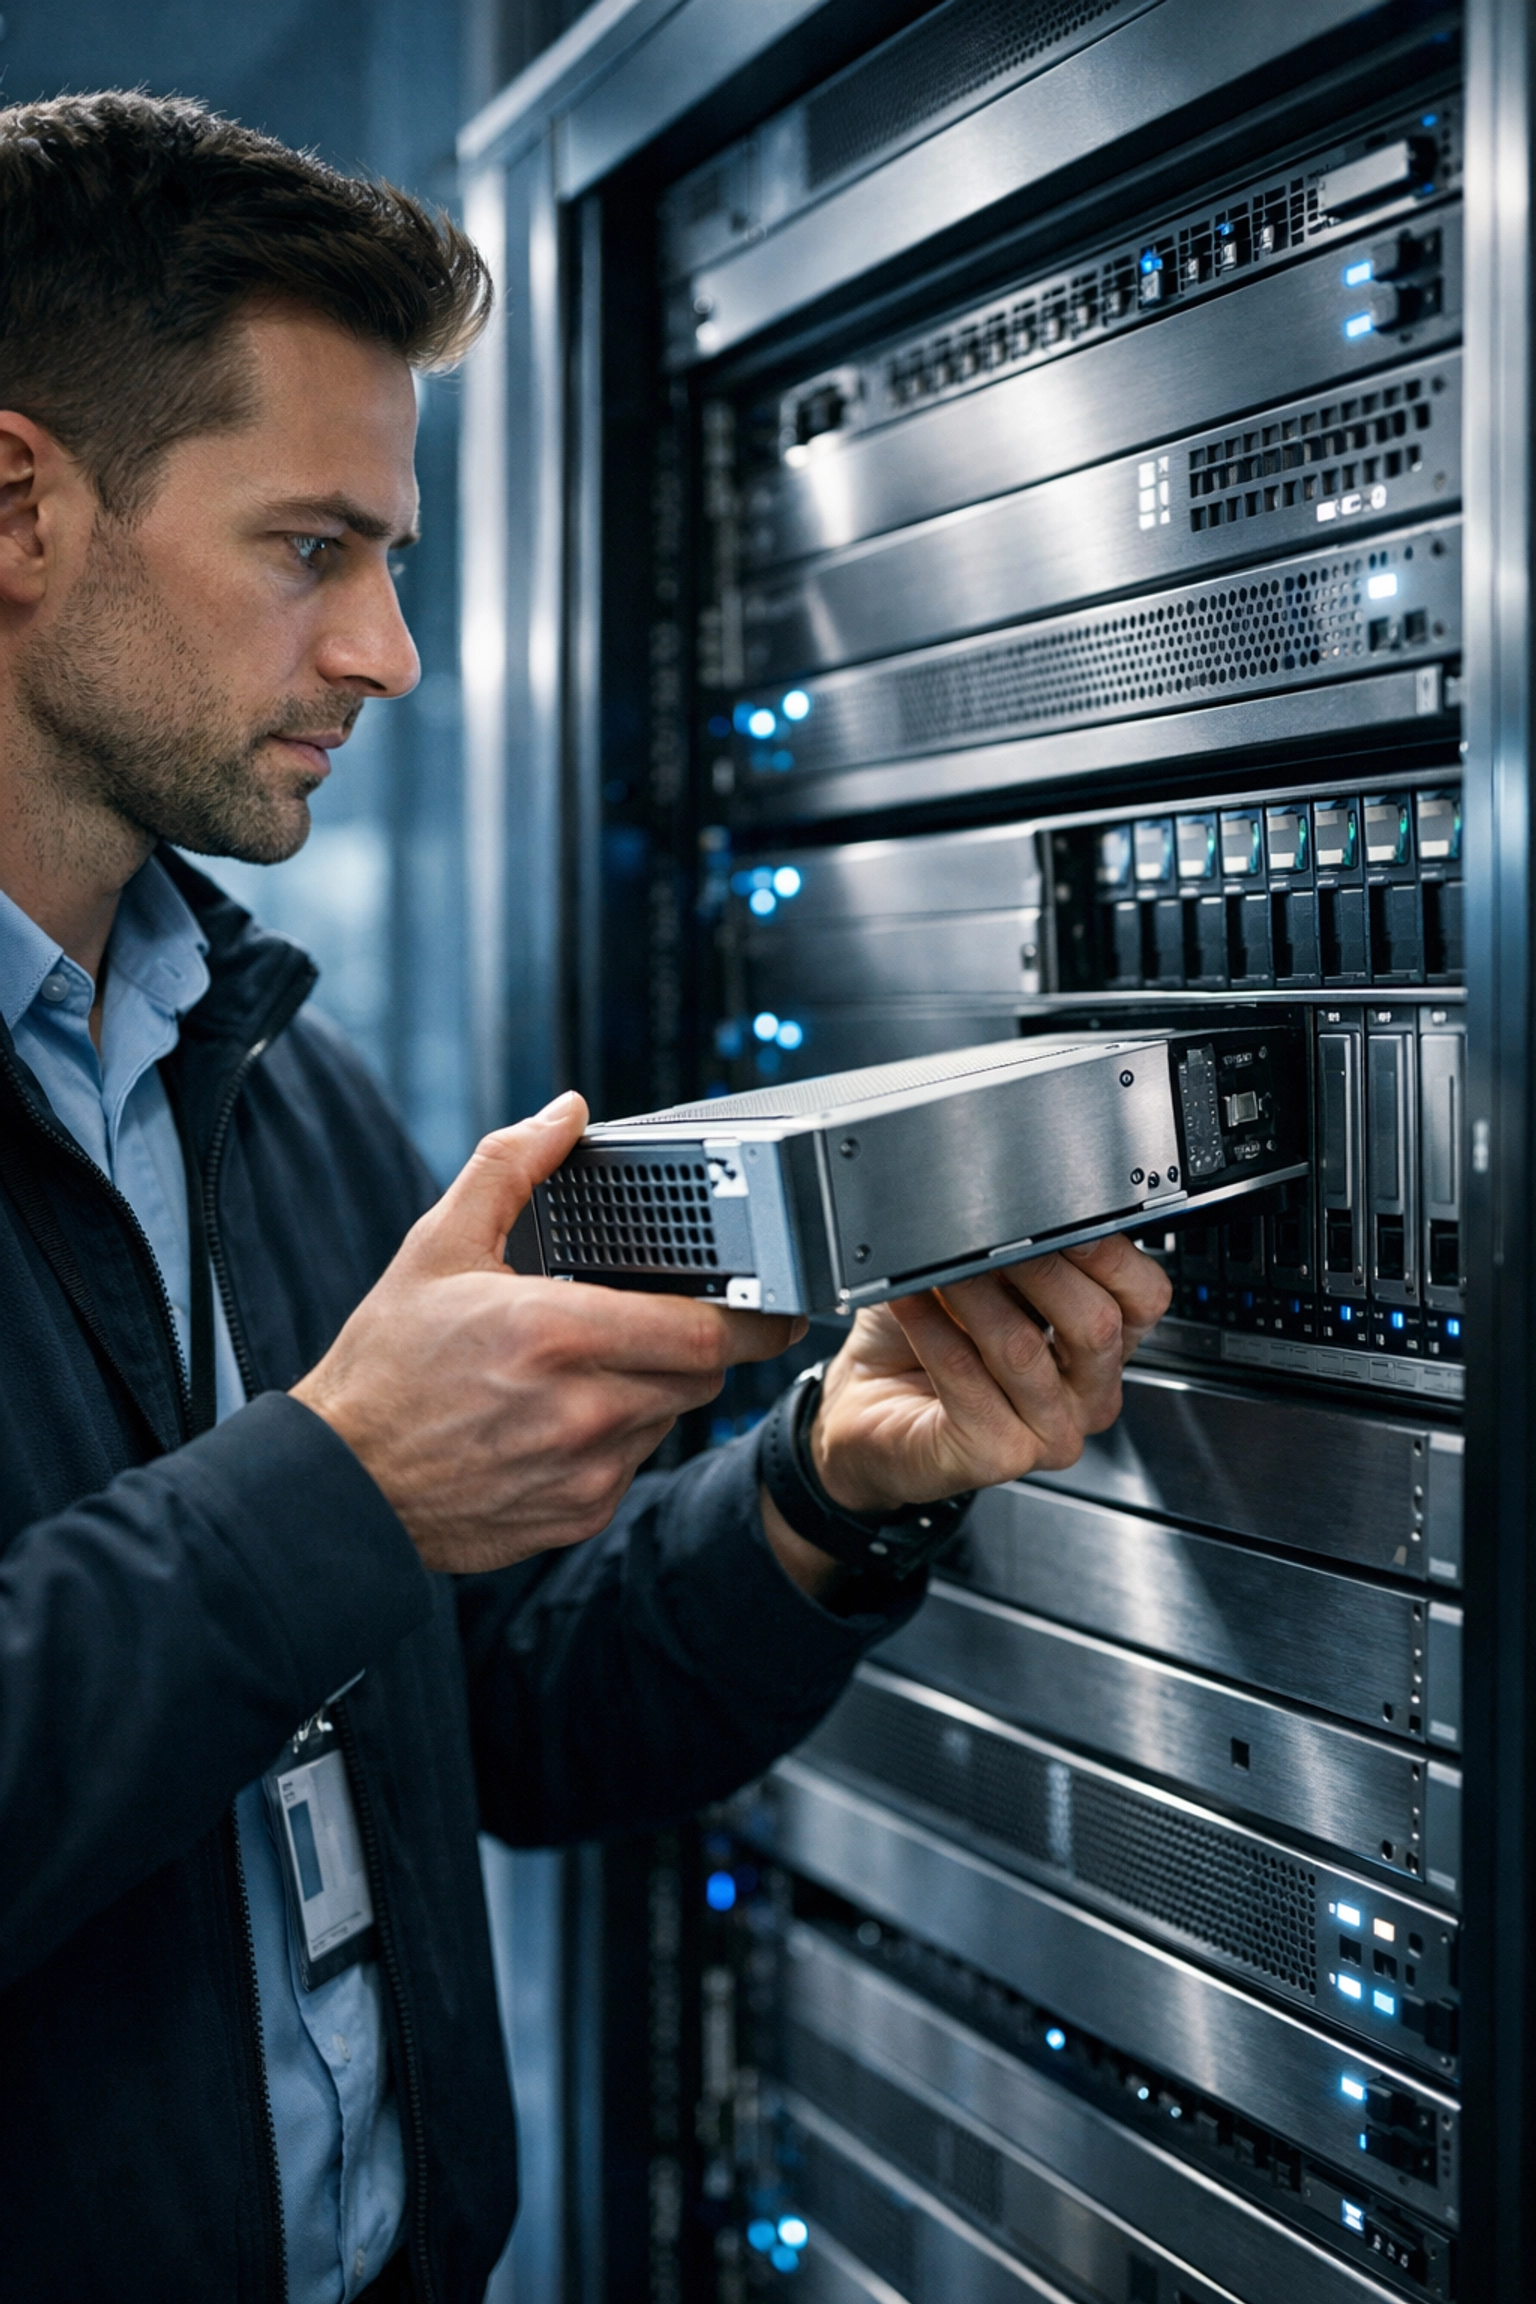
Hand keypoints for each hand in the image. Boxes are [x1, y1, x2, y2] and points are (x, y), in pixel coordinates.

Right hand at [292, 1092, 804, 1572]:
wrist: (342, 1484)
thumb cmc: (384, 1367)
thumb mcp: (436, 1247)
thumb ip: (510, 1168)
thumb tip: (563, 1114)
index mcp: (556, 1332)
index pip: (704, 1331)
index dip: (752, 1316)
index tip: (771, 1301)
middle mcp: (581, 1409)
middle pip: (701, 1375)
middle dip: (696, 1343)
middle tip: (661, 1318)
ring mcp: (584, 1471)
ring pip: (670, 1418)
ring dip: (654, 1388)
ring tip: (588, 1366)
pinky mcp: (579, 1515)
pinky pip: (634, 1464)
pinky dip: (619, 1436)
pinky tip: (563, 1416)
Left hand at [810, 1234, 1171, 1516]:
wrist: (871, 1404)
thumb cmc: (931, 1337)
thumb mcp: (986, 1280)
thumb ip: (1019, 1252)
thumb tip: (1022, 1206)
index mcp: (1106, 1347)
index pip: (1145, 1296)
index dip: (1106, 1251)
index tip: (1055, 1212)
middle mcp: (1089, 1395)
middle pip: (1096, 1324)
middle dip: (1037, 1268)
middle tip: (986, 1234)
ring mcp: (1049, 1433)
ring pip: (1023, 1349)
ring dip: (973, 1296)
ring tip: (935, 1267)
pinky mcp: (998, 1455)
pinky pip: (966, 1380)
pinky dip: (931, 1331)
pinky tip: (910, 1304)